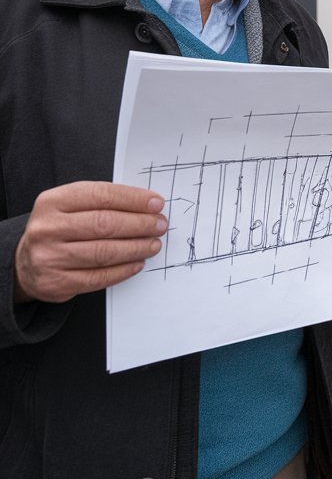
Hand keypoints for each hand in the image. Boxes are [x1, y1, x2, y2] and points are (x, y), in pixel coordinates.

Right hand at [14, 181, 166, 303]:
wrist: (26, 262)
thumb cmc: (60, 228)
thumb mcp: (72, 205)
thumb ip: (104, 201)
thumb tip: (147, 205)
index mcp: (53, 201)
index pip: (102, 195)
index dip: (134, 199)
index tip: (157, 204)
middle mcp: (48, 228)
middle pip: (105, 224)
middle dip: (139, 224)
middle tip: (159, 225)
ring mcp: (49, 257)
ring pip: (104, 252)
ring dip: (136, 248)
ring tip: (153, 244)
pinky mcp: (55, 283)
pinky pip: (97, 277)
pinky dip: (122, 270)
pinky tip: (137, 263)